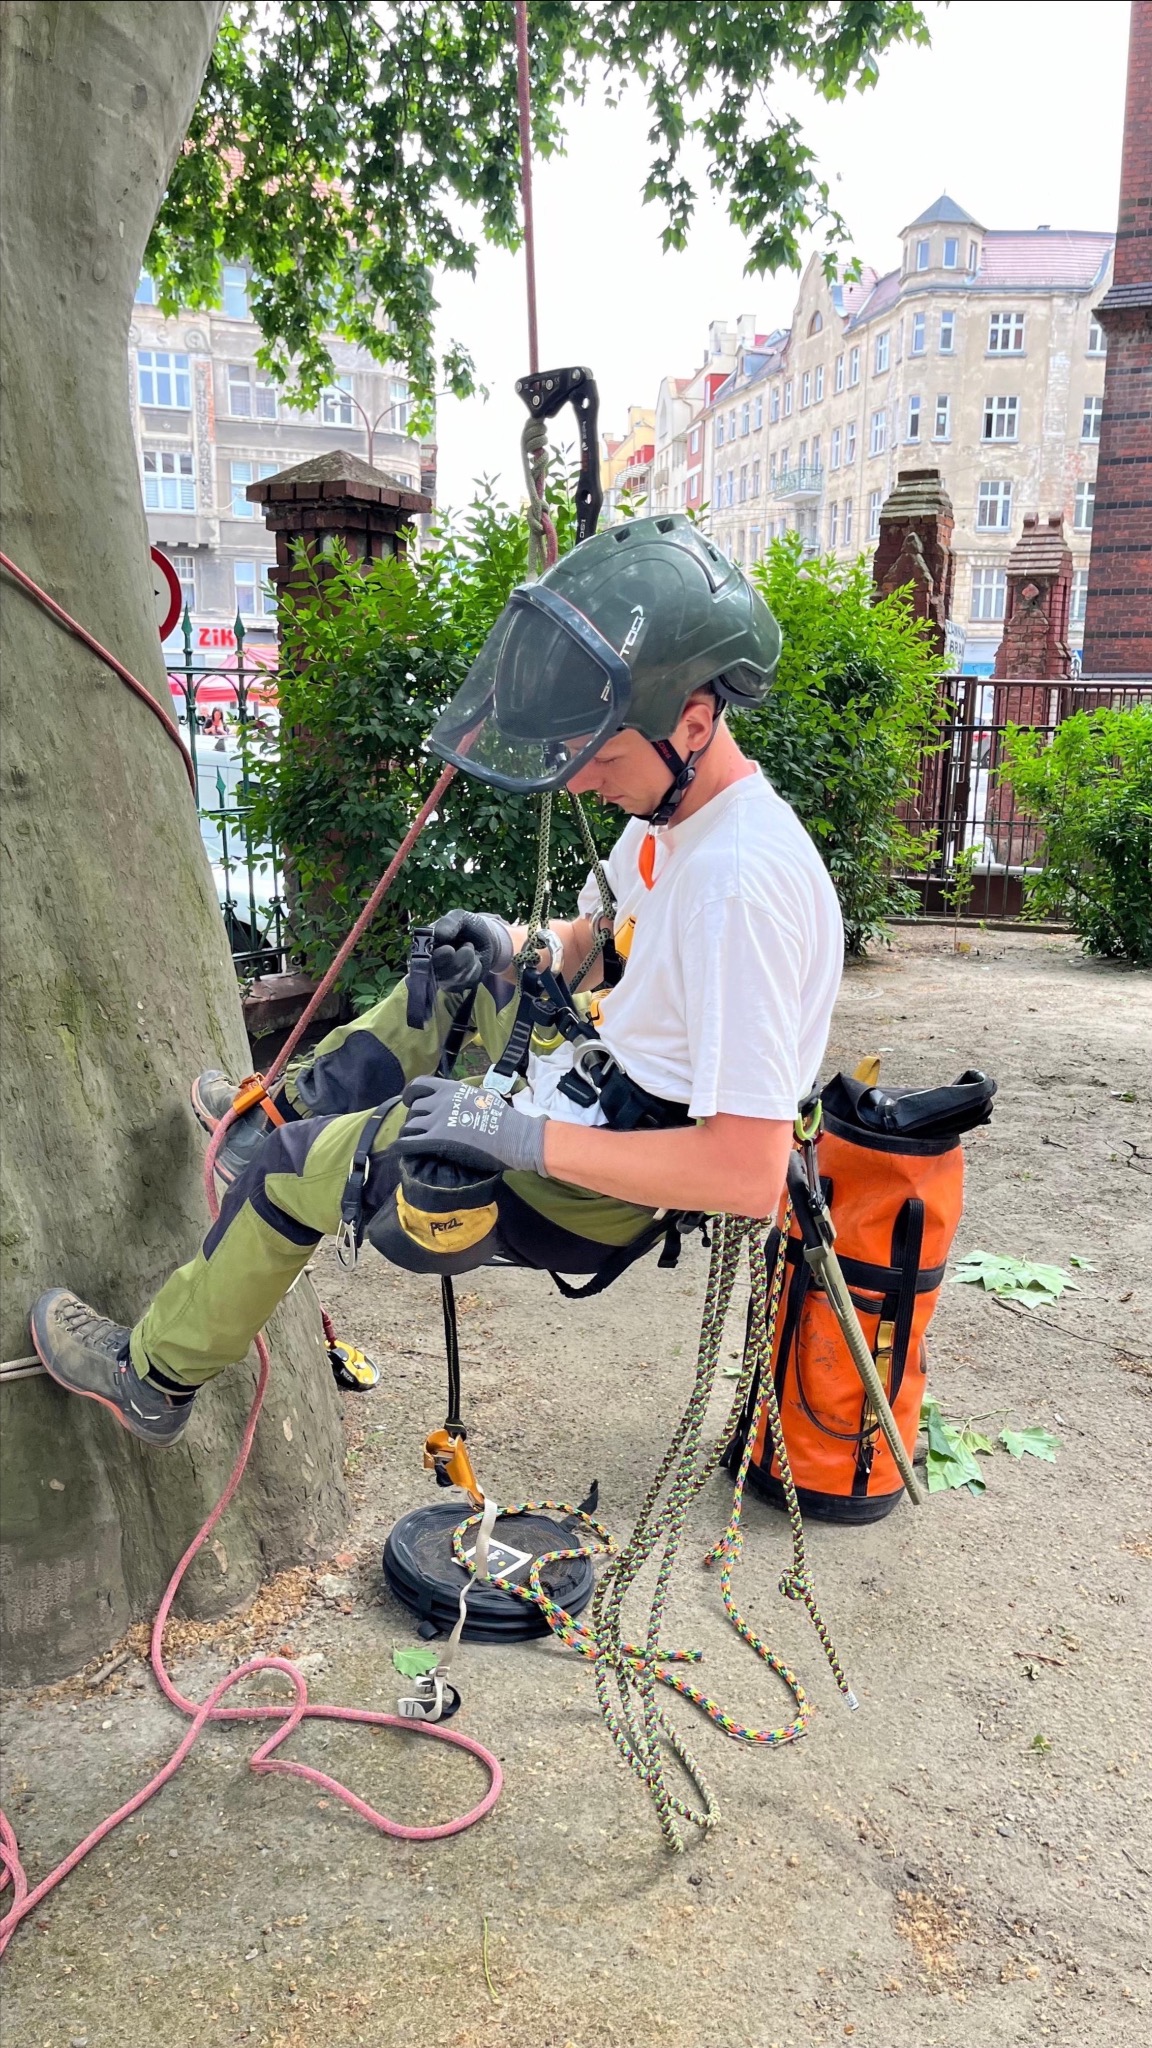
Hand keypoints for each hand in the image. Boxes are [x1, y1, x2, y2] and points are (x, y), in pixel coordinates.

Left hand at [397, 1077, 546, 1176]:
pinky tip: (399, 1150)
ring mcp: (436, 1121)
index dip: (411, 1094)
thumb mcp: (480, 1097)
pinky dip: (400, 1146)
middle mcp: (440, 1102)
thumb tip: (460, 1102)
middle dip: (414, 1117)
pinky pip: (408, 1142)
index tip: (411, 1101)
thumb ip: (463, 1098)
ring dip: (409, 1133)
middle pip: (414, 1107)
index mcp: (451, 1089)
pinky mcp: (435, 1141)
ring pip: (409, 1125)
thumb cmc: (504, 1118)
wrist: (512, 1136)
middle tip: (419, 1127)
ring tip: (413, 1140)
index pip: (420, 1084)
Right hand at [431, 909, 513, 991]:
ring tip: (470, 948)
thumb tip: (438, 934)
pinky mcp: (457, 985)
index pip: (422, 959)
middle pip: (438, 974)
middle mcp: (430, 964)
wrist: (487, 937)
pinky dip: (475, 969)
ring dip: (468, 962)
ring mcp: (442, 977)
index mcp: (424, 946)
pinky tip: (475, 960)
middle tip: (469, 947)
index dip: (436, 957)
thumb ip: (449, 922)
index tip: (450, 950)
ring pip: (453, 979)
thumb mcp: (460, 917)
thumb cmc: (468, 926)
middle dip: (456, 962)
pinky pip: (466, 982)